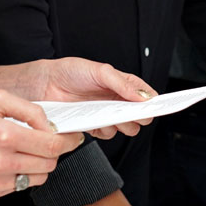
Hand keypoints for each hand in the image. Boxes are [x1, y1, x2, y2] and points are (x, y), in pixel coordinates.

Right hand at [0, 90, 82, 199]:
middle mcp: (1, 162)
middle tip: (48, 139)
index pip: (51, 145)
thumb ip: (28, 109)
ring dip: (40, 163)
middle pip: (49, 164)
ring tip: (26, 148)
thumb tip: (49, 126)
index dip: (68, 140)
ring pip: (38, 178)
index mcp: (5, 135)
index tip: (74, 136)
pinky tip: (7, 159)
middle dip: (54, 151)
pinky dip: (21, 173)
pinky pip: (20, 185)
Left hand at [40, 57, 155, 137]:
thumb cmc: (69, 72)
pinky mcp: (93, 127)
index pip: (145, 95)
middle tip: (129, 112)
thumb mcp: (99, 71)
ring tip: (109, 116)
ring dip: (121, 125)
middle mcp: (115, 100)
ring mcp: (104, 114)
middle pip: (139, 115)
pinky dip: (105, 131)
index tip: (162, 106)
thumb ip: (122, 83)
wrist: (43, 85)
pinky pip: (108, 135)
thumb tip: (144, 96)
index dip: (155, 101)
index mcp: (121, 84)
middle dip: (138, 116)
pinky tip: (96, 123)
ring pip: (126, 128)